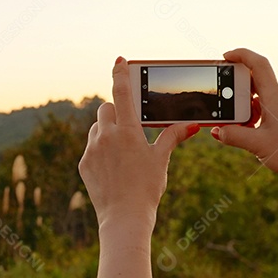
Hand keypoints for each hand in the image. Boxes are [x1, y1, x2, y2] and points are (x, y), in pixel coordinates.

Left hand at [80, 57, 198, 227]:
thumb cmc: (147, 188)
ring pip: (97, 128)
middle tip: (130, 127)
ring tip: (122, 152)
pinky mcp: (84, 163)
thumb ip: (172, 137)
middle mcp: (106, 136)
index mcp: (127, 131)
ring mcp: (92, 149)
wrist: (124, 217)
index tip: (119, 60)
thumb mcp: (161, 160)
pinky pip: (91, 147)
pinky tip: (113, 167)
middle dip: (117, 113)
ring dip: (107, 131)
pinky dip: (101, 150)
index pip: (123, 93)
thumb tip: (193, 125)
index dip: (120, 73)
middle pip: (107, 109)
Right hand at [213, 48, 277, 202]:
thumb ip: (233, 136)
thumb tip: (216, 131)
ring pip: (260, 98)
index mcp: (275, 99)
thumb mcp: (257, 146)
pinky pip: (267, 110)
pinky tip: (248, 131)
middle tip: (222, 100)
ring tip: (234, 123)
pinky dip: (254, 115)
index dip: (241, 55)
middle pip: (256, 82)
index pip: (259, 65)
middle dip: (236, 89)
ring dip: (244, 106)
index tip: (225, 57)